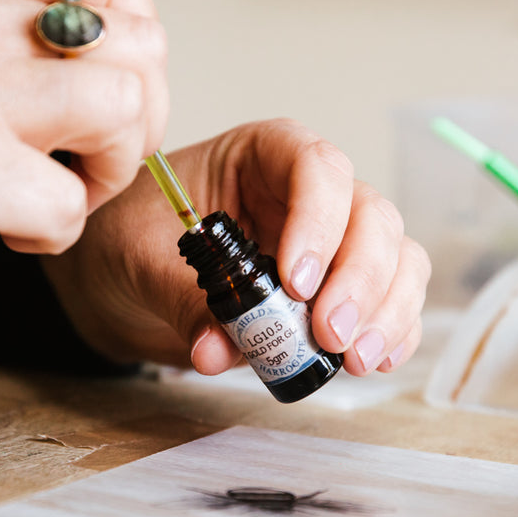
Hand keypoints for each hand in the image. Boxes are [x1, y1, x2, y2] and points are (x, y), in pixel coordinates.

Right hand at [0, 0, 167, 313]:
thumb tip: (93, 77)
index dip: (136, 32)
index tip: (103, 91)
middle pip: (141, 44)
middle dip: (140, 119)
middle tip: (91, 161)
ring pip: (121, 112)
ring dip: (108, 175)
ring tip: (53, 197)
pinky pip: (65, 205)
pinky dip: (52, 236)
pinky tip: (7, 234)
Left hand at [43, 120, 430, 376]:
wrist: (121, 275)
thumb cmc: (132, 237)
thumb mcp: (139, 258)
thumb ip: (180, 299)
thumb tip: (217, 351)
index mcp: (263, 156)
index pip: (318, 166)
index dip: (320, 220)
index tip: (295, 282)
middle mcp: (311, 192)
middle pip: (371, 215)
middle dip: (361, 278)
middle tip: (328, 334)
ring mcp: (335, 240)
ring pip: (396, 258)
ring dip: (386, 310)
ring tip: (352, 359)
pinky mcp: (341, 289)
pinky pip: (391, 301)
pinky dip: (394, 332)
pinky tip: (373, 360)